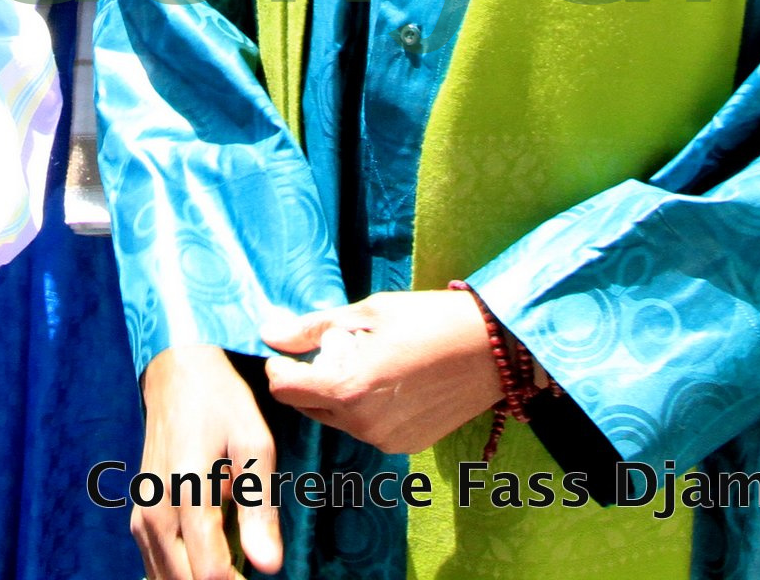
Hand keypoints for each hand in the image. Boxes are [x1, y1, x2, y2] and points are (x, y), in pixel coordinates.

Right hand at [133, 344, 281, 579]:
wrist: (177, 373)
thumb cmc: (221, 405)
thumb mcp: (254, 444)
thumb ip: (259, 508)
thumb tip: (270, 567)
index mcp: (188, 492)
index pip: (210, 572)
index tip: (259, 577)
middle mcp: (155, 511)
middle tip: (245, 574)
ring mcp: (142, 515)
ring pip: (164, 579)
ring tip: (230, 568)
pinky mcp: (138, 515)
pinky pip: (155, 564)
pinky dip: (179, 574)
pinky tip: (205, 560)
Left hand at [260, 290, 498, 455]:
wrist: (492, 349)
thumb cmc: (428, 319)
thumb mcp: (367, 312)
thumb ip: (312, 328)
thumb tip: (268, 331)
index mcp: (346, 389)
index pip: (282, 388)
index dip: (280, 365)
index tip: (292, 348)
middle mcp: (361, 424)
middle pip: (306, 406)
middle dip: (311, 379)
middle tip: (341, 348)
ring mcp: (384, 441)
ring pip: (337, 419)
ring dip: (340, 394)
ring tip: (373, 362)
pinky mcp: (405, 447)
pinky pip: (367, 428)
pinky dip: (368, 409)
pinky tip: (395, 383)